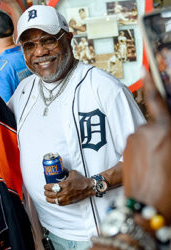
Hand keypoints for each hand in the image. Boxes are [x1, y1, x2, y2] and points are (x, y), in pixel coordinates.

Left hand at [44, 170, 94, 204]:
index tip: (45, 186)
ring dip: (49, 199)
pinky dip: (56, 202)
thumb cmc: (81, 180)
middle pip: (52, 194)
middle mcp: (65, 192)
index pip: (53, 187)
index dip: (47, 187)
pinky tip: (54, 201)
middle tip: (45, 191)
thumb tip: (61, 169)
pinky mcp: (70, 201)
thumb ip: (66, 171)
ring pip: (55, 201)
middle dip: (47, 193)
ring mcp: (67, 198)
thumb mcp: (72, 173)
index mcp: (65, 184)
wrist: (89, 187)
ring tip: (46, 197)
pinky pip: (61, 204)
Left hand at [123, 69, 170, 222]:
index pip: (158, 100)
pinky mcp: (123, 149)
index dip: (153, 82)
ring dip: (153, 142)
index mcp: (165, 129)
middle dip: (162, 132)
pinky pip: (137, 142)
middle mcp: (144, 130)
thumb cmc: (170, 186)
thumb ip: (170, 134)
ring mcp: (131, 139)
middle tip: (167, 154)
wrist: (146, 207)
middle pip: (155, 122)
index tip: (147, 67)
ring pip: (145, 134)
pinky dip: (144, 149)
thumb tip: (166, 128)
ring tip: (160, 164)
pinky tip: (150, 165)